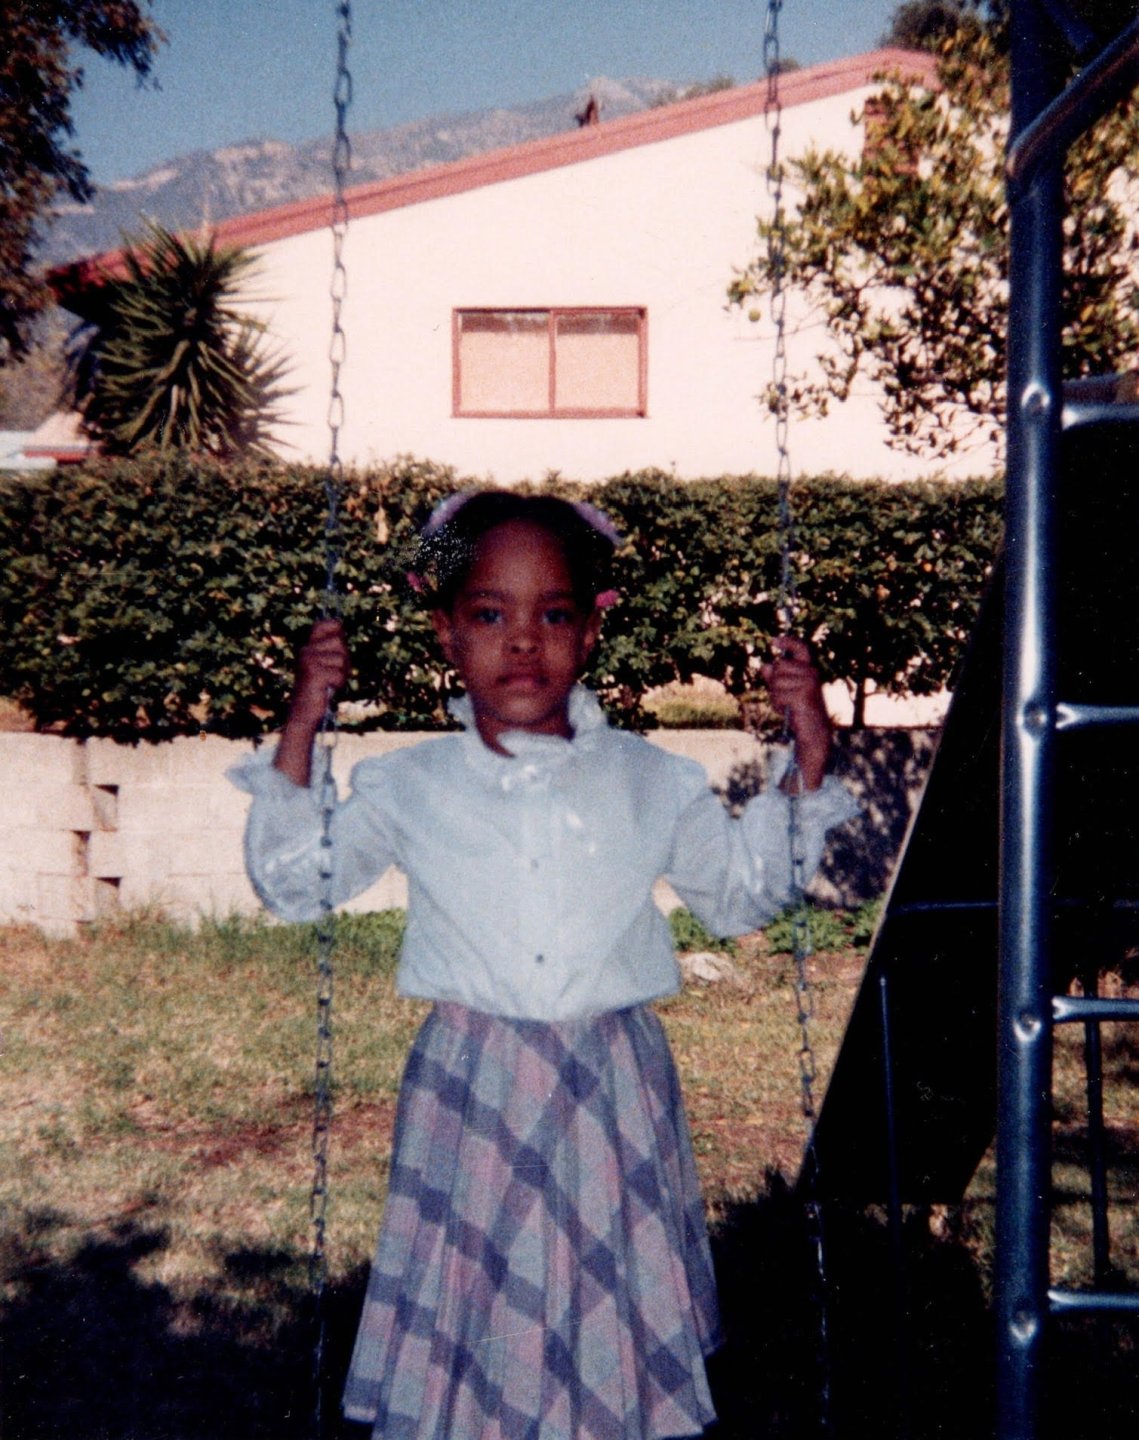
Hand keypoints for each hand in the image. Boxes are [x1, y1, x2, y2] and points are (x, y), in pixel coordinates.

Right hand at [273, 620, 349, 786]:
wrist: (304, 713)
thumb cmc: (319, 689)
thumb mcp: (327, 665)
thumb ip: (333, 648)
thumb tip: (339, 624)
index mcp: (308, 647)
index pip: (324, 624)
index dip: (336, 628)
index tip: (338, 640)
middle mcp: (306, 651)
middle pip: (339, 642)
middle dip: (344, 659)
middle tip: (335, 673)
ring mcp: (308, 661)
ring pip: (341, 659)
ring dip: (342, 673)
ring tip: (331, 682)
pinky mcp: (313, 674)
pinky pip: (339, 674)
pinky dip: (338, 683)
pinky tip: (328, 689)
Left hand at [760, 636, 831, 790]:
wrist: (812, 730)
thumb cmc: (798, 709)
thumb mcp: (784, 691)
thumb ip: (775, 678)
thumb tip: (764, 666)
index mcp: (809, 669)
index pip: (801, 648)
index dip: (788, 642)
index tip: (773, 641)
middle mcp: (811, 673)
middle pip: (778, 666)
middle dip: (774, 682)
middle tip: (783, 697)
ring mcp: (808, 683)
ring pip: (776, 682)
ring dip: (775, 696)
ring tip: (787, 705)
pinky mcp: (803, 695)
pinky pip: (778, 695)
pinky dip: (778, 705)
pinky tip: (788, 711)